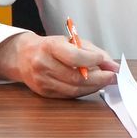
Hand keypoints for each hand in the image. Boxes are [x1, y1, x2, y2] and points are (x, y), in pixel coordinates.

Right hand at [0, 33, 116, 98]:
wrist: (23, 56)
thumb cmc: (51, 47)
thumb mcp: (72, 41)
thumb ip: (94, 52)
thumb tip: (113, 66)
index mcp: (49, 47)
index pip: (74, 57)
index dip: (92, 60)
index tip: (105, 61)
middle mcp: (43, 65)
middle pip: (76, 78)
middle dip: (99, 79)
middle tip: (112, 76)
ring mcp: (42, 81)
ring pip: (74, 90)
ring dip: (94, 87)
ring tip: (104, 81)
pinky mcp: (44, 93)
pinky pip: (69, 96)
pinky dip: (84, 92)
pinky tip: (92, 86)